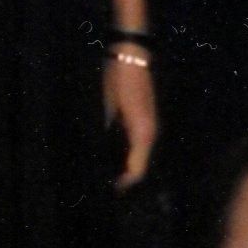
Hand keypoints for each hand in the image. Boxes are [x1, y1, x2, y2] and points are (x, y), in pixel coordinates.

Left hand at [104, 51, 158, 186]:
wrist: (132, 56)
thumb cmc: (118, 81)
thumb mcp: (107, 108)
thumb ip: (105, 133)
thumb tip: (97, 156)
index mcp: (142, 133)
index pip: (137, 171)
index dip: (124, 184)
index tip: (108, 191)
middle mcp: (150, 133)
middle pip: (140, 165)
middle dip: (124, 177)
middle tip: (103, 183)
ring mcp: (149, 126)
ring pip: (140, 155)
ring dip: (126, 165)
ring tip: (106, 170)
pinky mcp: (145, 119)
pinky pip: (138, 143)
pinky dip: (128, 153)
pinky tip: (112, 152)